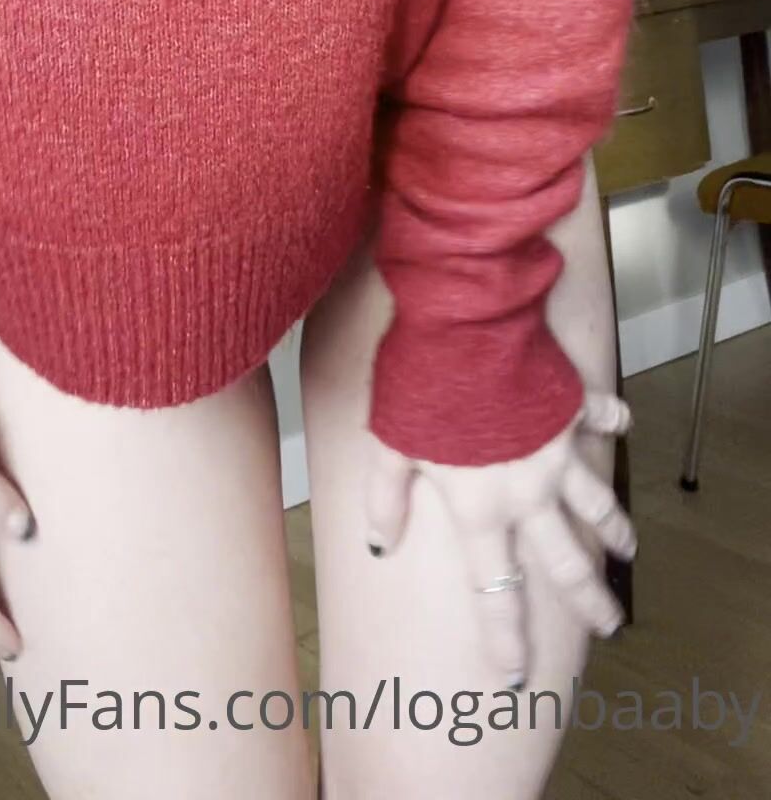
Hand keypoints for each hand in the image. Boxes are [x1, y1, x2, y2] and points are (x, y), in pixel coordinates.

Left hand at [364, 391, 635, 686]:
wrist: (468, 328)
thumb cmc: (423, 387)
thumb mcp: (390, 447)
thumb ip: (387, 499)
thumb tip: (378, 545)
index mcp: (482, 509)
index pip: (496, 587)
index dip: (505, 635)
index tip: (516, 674)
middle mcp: (528, 491)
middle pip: (565, 558)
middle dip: (590, 598)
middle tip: (611, 625)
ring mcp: (556, 451)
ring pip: (595, 500)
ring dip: (612, 526)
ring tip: (626, 548)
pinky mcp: (571, 408)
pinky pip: (600, 419)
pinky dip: (612, 424)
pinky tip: (621, 426)